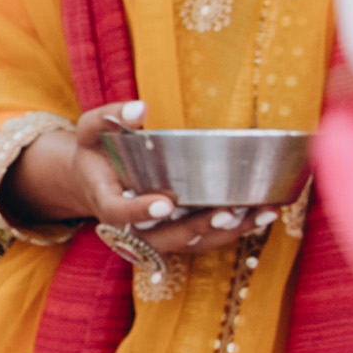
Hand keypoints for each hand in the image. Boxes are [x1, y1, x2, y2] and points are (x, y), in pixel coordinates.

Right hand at [11, 120, 262, 272]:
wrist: (92, 181)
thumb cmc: (95, 152)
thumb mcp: (92, 130)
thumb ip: (111, 116)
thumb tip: (141, 108)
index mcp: (106, 201)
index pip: (119, 213)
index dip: (140, 211)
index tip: (164, 203)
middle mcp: (130, 228)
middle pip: (163, 239)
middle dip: (197, 228)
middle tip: (226, 213)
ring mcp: (153, 236)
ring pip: (190, 244)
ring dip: (226, 233)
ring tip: (259, 214)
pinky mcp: (174, 235)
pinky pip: (204, 241)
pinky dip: (234, 232)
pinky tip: (261, 215)